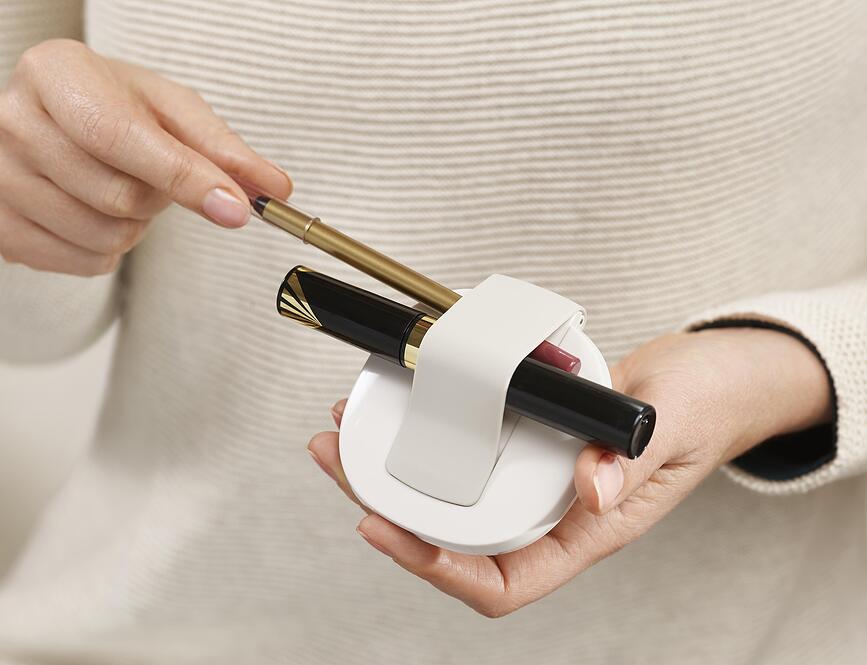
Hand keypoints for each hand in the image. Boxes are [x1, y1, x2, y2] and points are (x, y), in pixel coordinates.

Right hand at [0, 39, 290, 275]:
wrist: (52, 121)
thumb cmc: (113, 107)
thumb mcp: (170, 111)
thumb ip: (223, 150)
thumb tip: (276, 189)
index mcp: (55, 75)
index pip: (119, 138)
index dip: (183, 178)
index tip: (237, 209)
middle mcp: (13, 123)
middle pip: (120, 197)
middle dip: (158, 198)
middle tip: (148, 171)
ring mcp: (0, 179)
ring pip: (106, 236)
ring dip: (136, 225)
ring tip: (117, 186)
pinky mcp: (1, 228)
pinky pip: (86, 263)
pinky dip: (109, 248)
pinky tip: (94, 212)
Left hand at [307, 327, 832, 616]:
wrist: (714, 376)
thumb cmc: (705, 409)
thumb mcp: (675, 427)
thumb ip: (634, 459)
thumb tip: (593, 494)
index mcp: (586, 531)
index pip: (501, 581)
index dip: (435, 568)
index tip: (380, 527)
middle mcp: (552, 512)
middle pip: (452, 537)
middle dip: (385, 506)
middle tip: (333, 456)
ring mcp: (537, 477)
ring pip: (450, 493)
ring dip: (391, 467)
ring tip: (345, 429)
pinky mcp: (530, 439)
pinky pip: (468, 448)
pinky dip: (428, 429)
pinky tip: (399, 401)